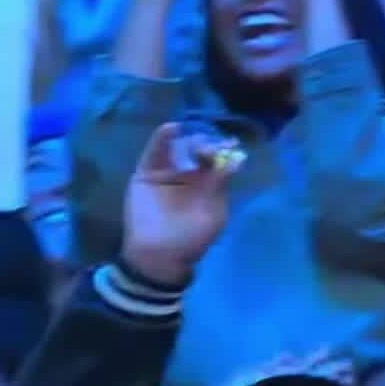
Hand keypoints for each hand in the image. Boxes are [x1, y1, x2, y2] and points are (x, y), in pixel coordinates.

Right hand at [121, 122, 242, 285]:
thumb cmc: (191, 239)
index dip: (222, 149)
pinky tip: (171, 129)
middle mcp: (187, 174)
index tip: (228, 144)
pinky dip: (161, 138)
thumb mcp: (213, 213)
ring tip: (193, 137)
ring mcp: (166, 172)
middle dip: (204, 143)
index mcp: (207, 184)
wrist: (158, 256)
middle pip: (197, 149)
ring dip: (186, 138)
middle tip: (207, 145)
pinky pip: (154, 152)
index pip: (216, 159)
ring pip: (176, 147)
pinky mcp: (146, 173)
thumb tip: (238, 158)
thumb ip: (221, 184)